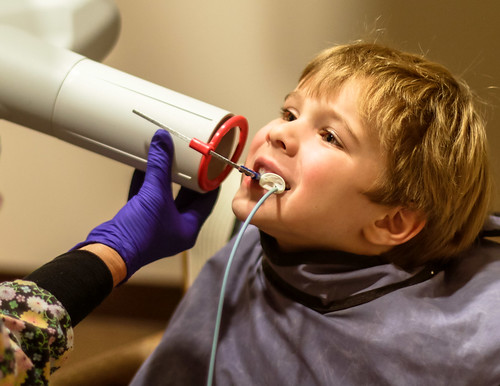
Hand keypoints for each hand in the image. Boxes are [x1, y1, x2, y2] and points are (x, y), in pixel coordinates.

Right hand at [74, 129, 218, 280]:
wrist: (109, 252)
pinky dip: (147, 184)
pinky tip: (144, 168)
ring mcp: (158, 227)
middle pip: (187, 198)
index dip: (209, 182)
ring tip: (168, 160)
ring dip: (165, 179)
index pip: (207, 201)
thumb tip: (163, 141)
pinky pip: (148, 199)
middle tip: (190, 159)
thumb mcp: (153, 194)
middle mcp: (176, 229)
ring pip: (166, 198)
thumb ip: (159, 166)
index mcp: (189, 228)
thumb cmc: (139, 234)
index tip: (211, 166)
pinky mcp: (141, 223)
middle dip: (187, 177)